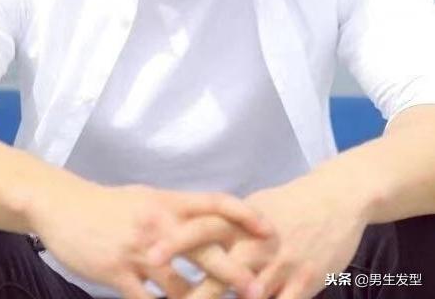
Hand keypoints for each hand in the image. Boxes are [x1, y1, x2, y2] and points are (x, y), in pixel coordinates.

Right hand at [29, 172, 273, 298]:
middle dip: (235, 272)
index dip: (244, 215)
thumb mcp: (146, 198)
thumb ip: (177, 211)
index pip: (215, 203)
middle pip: (205, 248)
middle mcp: (158, 224)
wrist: (63, 206)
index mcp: (168, 201)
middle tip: (261, 290)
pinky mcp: (118, 273)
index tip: (270, 230)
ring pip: (180, 285)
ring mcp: (138, 250)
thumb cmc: (110, 204)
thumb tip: (209, 222)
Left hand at [147, 175, 368, 298]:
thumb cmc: (292, 204)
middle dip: (194, 293)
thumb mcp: (257, 205)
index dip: (176, 242)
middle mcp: (258, 241)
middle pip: (221, 269)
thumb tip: (196, 235)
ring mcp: (282, 264)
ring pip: (249, 297)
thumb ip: (228, 223)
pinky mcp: (305, 282)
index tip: (148, 255)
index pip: (203, 227)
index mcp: (241, 219)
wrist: (338, 198)